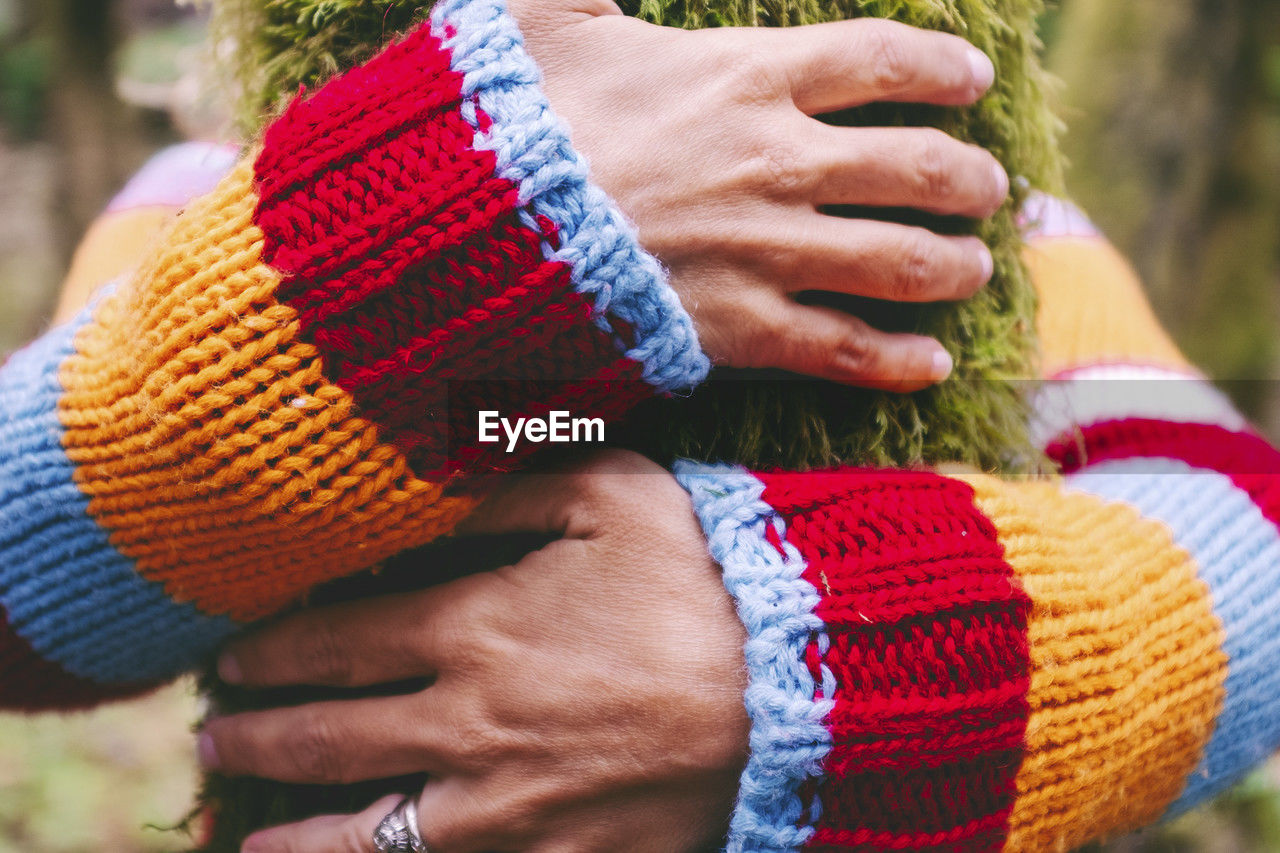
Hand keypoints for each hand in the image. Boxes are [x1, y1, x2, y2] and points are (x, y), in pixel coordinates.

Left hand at [200, 451, 749, 852]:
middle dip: (252, 739)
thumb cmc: (702, 580)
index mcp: (473, 627)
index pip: (330, 642)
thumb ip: (508, 481)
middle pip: (325, 740)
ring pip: (363, 839)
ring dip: (292, 836)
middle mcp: (466, 725)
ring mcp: (505, 808)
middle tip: (215, 737)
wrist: (794, 688)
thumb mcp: (612, 494)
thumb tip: (427, 474)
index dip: (264, 650)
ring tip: (250, 835)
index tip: (228, 657)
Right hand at [514, 0, 1007, 388]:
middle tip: (986, 190)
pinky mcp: (740, 328)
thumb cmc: (511, 123)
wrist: (475, 233)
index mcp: (746, 77)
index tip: (971, 81)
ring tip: (973, 269)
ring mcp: (765, 251)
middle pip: (916, 166)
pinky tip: (932, 361)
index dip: (941, 67)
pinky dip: (898, 359)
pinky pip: (843, 348)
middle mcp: (778, 164)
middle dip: (968, 180)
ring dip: (952, 266)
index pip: (882, 60)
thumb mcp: (548, 15)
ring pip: (899, 261)